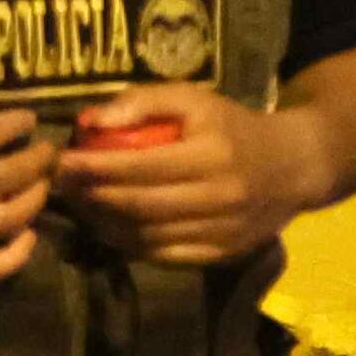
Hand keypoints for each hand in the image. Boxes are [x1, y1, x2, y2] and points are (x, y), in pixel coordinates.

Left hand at [61, 97, 336, 266]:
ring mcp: (225, 231)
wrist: (294, 166)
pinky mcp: (224, 253)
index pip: (141, 167)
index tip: (61, 161)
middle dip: (92, 196)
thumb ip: (142, 102)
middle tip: (61, 185)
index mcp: (214, 155)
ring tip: (79, 204)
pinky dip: (130, 244)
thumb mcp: (193, 100)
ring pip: (149, 235)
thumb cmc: (232, 127)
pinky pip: (165, 256)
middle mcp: (222, 197)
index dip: (95, 167)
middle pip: (141, 205)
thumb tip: (89, 122)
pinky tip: (108, 226)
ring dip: (104, 223)